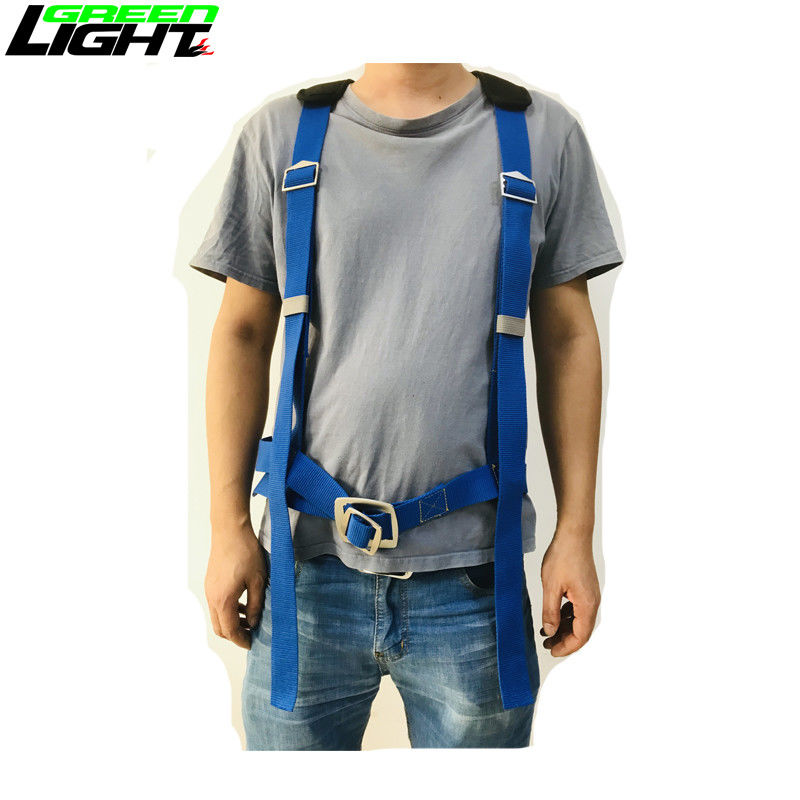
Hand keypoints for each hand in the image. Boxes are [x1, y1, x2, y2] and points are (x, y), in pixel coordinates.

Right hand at [204, 524, 265, 648]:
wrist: (229, 531)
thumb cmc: (245, 552)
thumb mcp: (258, 581)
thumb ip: (256, 605)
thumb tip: (253, 622)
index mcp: (223, 600)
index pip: (230, 631)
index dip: (241, 640)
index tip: (252, 644)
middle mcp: (212, 598)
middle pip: (220, 628)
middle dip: (234, 635)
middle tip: (251, 634)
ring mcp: (209, 590)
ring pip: (217, 616)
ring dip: (231, 622)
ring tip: (250, 619)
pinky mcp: (210, 582)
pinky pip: (217, 604)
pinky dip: (227, 610)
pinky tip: (243, 603)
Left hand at [540, 527, 600, 655]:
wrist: (574, 534)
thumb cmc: (563, 556)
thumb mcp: (551, 587)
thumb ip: (550, 612)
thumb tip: (550, 632)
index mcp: (587, 604)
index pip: (581, 636)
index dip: (567, 647)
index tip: (552, 651)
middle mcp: (592, 601)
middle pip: (581, 630)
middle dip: (564, 640)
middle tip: (546, 644)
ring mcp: (590, 594)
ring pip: (579, 620)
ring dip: (564, 628)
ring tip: (546, 631)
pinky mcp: (585, 588)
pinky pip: (577, 609)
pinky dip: (566, 616)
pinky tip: (553, 615)